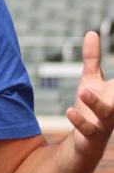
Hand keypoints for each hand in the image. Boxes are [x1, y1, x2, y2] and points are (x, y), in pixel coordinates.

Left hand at [66, 31, 113, 159]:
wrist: (88, 140)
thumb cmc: (93, 105)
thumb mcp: (91, 79)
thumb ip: (93, 58)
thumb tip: (92, 32)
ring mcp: (105, 122)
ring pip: (104, 112)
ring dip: (94, 102)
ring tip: (82, 90)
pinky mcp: (91, 134)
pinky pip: (87, 129)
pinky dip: (79, 121)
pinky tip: (69, 111)